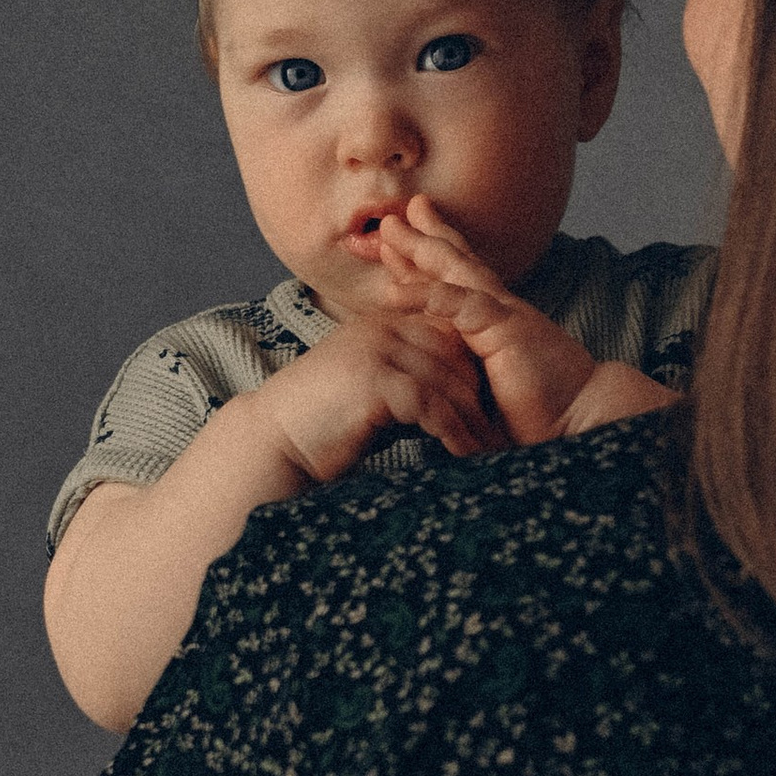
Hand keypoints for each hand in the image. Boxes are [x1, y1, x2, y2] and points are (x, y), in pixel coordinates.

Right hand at [253, 295, 508, 484]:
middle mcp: (382, 326)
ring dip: (471, 419)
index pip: (447, 336)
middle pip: (455, 354)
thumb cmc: (324, 423)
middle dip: (480, 395)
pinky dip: (452, 431)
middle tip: (500, 428)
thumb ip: (407, 379)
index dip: (473, 371)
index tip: (495, 406)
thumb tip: (455, 396)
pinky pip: (431, 405)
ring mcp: (377, 349)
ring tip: (489, 447)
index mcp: (383, 322)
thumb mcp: (371, 388)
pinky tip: (462, 453)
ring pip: (448, 380)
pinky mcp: (375, 379)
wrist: (276, 440)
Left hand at [368, 201, 604, 443]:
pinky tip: (395, 291)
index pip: (457, 284)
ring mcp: (502, 315)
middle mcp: (499, 311)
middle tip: (391, 218)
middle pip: (455, 263)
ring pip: (455, 271)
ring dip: (421, 248)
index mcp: (495, 325)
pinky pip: (459, 305)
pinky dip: (427, 295)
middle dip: (422, 239)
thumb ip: (464, 378)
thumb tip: (433, 389)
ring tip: (389, 230)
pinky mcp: (504, 329)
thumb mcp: (489, 392)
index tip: (396, 249)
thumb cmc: (542, 417)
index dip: (427, 264)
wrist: (582, 421)